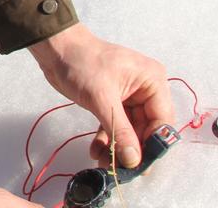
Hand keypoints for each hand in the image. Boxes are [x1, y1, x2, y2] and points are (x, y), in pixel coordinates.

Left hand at [27, 23, 172, 168]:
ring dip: (117, 148)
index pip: (161, 121)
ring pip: (129, 131)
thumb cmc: (82, 64)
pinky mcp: (112, 102)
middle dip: (131, 149)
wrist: (55, 49)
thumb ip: (120, 130)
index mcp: (153, 82)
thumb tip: (134, 160)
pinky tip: (95, 152)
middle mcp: (146, 90)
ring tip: (102, 163)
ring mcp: (129, 97)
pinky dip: (107, 139)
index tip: (139, 166)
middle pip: (146, 129)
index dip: (152, 145)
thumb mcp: (102, 98)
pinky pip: (115, 126)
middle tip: (118, 170)